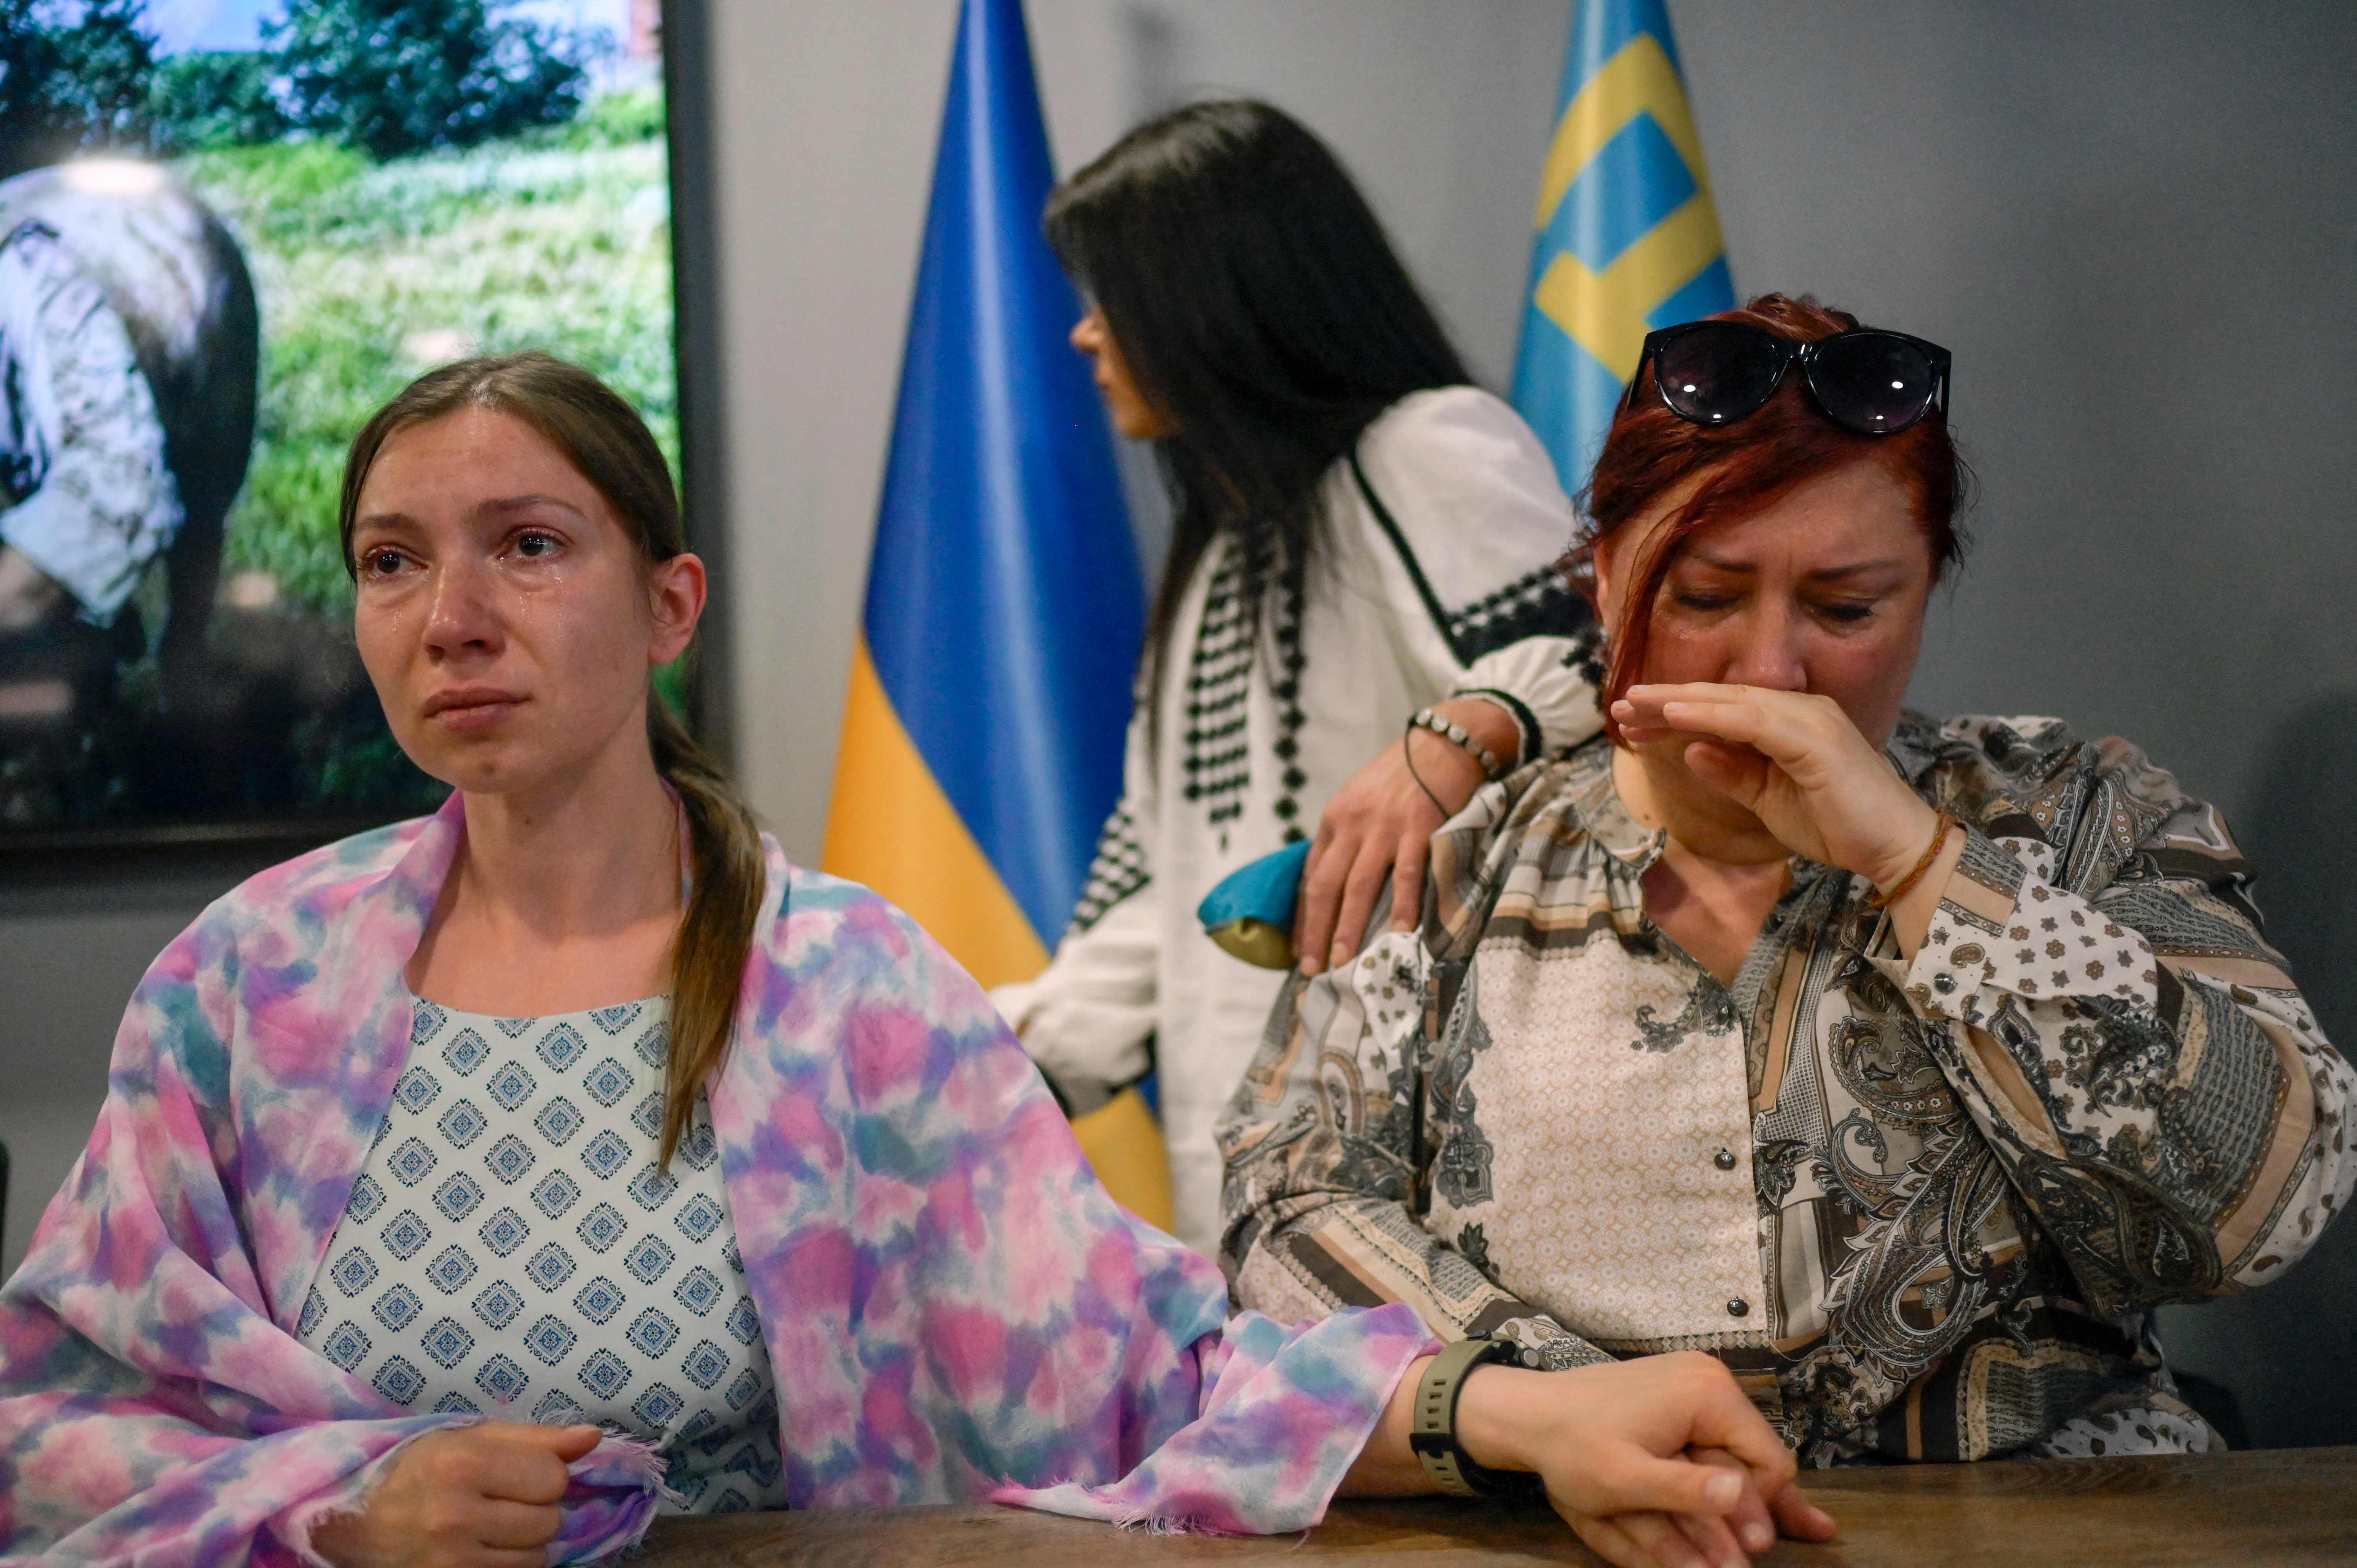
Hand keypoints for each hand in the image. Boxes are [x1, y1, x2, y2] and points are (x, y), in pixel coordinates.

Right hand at [311, 1421, 599, 1567]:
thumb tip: (593, 1436)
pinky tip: (480, 1549)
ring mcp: (451, 1560)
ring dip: (524, 1543)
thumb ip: (536, 1438)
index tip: (516, 1474)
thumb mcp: (471, 1438)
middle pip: (549, 1521)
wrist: (358, 1524)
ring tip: (489, 1526)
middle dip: (535, 1510)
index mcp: (462, 1463)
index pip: (554, 1477)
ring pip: (538, 1557)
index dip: (543, 1475)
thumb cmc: (422, 1471)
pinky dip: (507, 1565)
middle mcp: (454, 1515)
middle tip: (500, 1502)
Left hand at [1296, 698, 1515, 974]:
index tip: (1299, 949)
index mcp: (1335, 818)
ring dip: (1349, 926)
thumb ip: (1345, 837)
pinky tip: (1400, 932)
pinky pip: (1408, 873)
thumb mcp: (1359, 799)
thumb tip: (1332, 883)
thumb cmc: (1402, 776)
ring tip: (1342, 960)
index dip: (1304, 916)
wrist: (1443, 741)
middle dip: (1316, 930)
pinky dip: (1403, 904)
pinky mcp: (1420, 827)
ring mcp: (1386, 826)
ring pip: (1359, 885)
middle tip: (1312, 968)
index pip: (1311, 875)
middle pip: (1326, 885)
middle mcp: (1353, 823)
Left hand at [1455, 1353, 1836, 1567]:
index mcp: (1706, 1393)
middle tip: (1775, 1546)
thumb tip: (1740, 1493)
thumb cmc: (1573, 1446)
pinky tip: (1742, 1499)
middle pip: (1756, 1454)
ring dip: (1746, 1492)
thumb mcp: (1626, 1479)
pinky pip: (1713, 1439)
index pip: (1768, 1460)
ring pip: (1736, 1449)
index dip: (1763, 1508)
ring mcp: (1693, 1382)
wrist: (1529, 1412)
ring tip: (1776, 1534)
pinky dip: (1722, 1471)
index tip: (1751, 1549)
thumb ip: (1685, 1490)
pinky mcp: (1678, 1394)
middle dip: (1762, 1503)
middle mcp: (1708, 1378)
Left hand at [1615, 683, 1939, 892]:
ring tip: (1633, 705)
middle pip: (1720, 699)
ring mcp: (1810, 719)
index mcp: (1790, 722)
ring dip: (1678, 703)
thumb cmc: (1838, 826)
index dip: (1673, 713)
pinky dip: (1711, 716)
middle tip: (1618, 704)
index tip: (1630, 719)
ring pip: (1731, 703)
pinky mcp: (1815, 738)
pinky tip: (1674, 716)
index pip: (1721, 711)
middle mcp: (1800, 710)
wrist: (1894, 848)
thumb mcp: (1769, 801)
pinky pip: (1752, 721)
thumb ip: (1734, 774)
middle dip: (1666, 702)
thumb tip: (1691, 751)